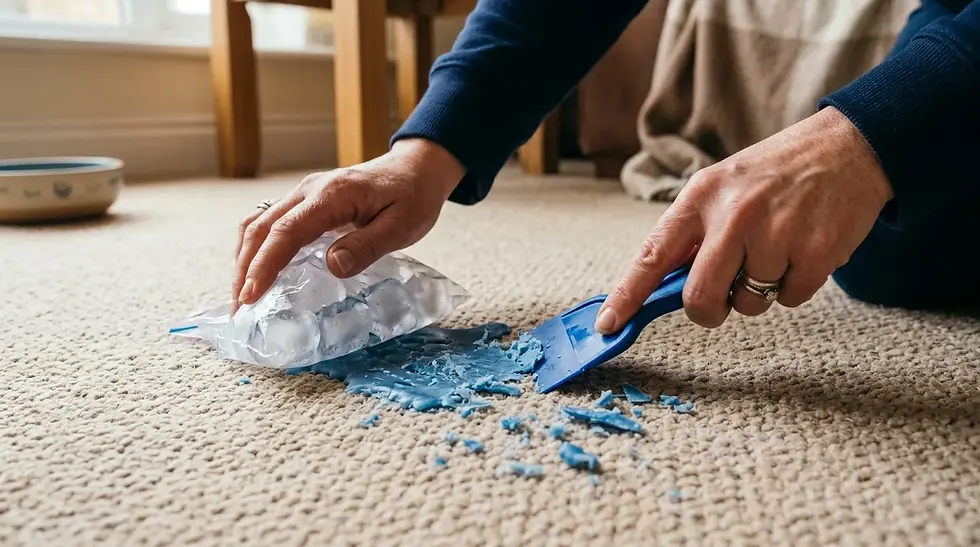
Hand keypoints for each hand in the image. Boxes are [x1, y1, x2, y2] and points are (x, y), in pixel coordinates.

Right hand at [232, 139, 464, 310]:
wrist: (416, 169)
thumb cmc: (413, 197)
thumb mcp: (402, 226)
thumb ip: (367, 245)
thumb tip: (332, 267)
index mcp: (331, 195)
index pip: (286, 232)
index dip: (264, 265)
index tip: (250, 296)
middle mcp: (309, 190)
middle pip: (260, 228)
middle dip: (244, 269)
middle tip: (239, 309)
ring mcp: (303, 193)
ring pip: (258, 224)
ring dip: (245, 259)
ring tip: (242, 295)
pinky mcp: (305, 201)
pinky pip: (270, 223)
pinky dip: (256, 248)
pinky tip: (257, 272)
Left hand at [595, 106, 893, 332]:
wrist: (849, 145)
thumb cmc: (775, 175)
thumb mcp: (723, 187)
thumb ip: (693, 235)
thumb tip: (660, 290)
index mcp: (701, 196)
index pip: (652, 254)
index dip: (627, 295)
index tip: (608, 326)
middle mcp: (734, 214)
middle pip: (699, 297)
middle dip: (708, 310)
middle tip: (722, 299)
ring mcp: (777, 233)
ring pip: (750, 303)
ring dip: (759, 291)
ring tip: (777, 247)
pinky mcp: (817, 251)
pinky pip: (791, 299)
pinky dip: (796, 285)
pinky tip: (804, 247)